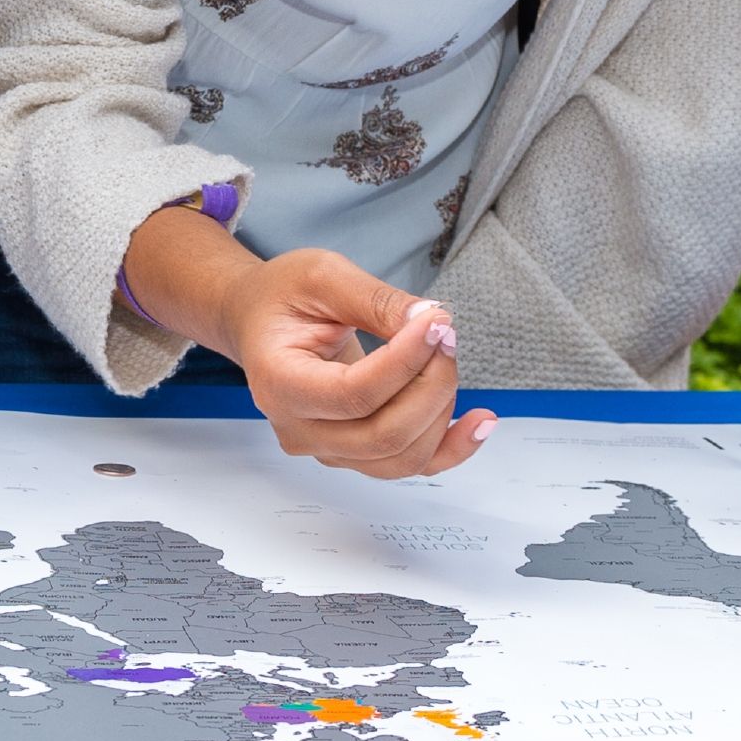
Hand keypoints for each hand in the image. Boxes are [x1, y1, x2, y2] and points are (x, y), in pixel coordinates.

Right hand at [213, 249, 495, 479]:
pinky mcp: (354, 453)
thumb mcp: (322, 275)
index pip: (355, 394)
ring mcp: (326, 449)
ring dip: (440, 409)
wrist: (260, 321)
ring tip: (445, 355)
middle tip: (445, 333)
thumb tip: (429, 322)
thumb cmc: (282, 296)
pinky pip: (411, 465)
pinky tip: (480, 421)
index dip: (406, 361)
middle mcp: (299, 430)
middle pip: (383, 434)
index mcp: (279, 383)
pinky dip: (452, 448)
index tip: (437, 322)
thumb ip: (376, 300)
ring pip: (402, 456)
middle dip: (431, 385)